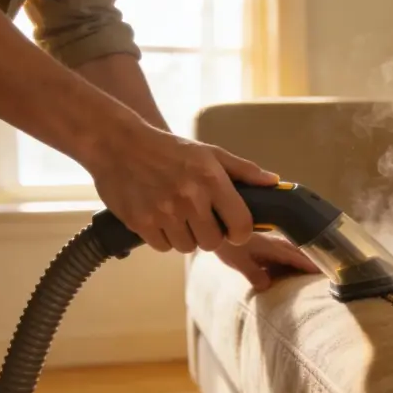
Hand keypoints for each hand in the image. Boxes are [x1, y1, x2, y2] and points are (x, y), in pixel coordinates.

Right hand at [84, 117, 278, 252]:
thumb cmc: (168, 149)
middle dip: (210, 235)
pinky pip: (163, 247)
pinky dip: (163, 238)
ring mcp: (164, 212)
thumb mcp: (209, 153)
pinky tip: (159, 218)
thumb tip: (274, 182)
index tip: (233, 229)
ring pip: (187, 247)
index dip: (240, 232)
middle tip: (200, 219)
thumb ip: (243, 170)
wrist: (118, 144)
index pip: (240, 226)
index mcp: (210, 180)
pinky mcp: (141, 223)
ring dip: (185, 237)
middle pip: (213, 242)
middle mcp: (189, 198)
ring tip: (177, 216)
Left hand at [215, 232, 320, 290]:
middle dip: (309, 260)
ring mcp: (268, 241)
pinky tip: (285, 263)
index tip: (322, 271)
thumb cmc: (227, 246)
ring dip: (299, 257)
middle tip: (321, 270)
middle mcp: (273, 243)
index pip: (295, 257)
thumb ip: (254, 274)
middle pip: (296, 251)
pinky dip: (289, 256)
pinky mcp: (262, 242)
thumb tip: (268, 286)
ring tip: (307, 268)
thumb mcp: (239, 263)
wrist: (216, 226)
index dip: (308, 265)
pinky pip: (281, 250)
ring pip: (289, 249)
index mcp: (271, 248)